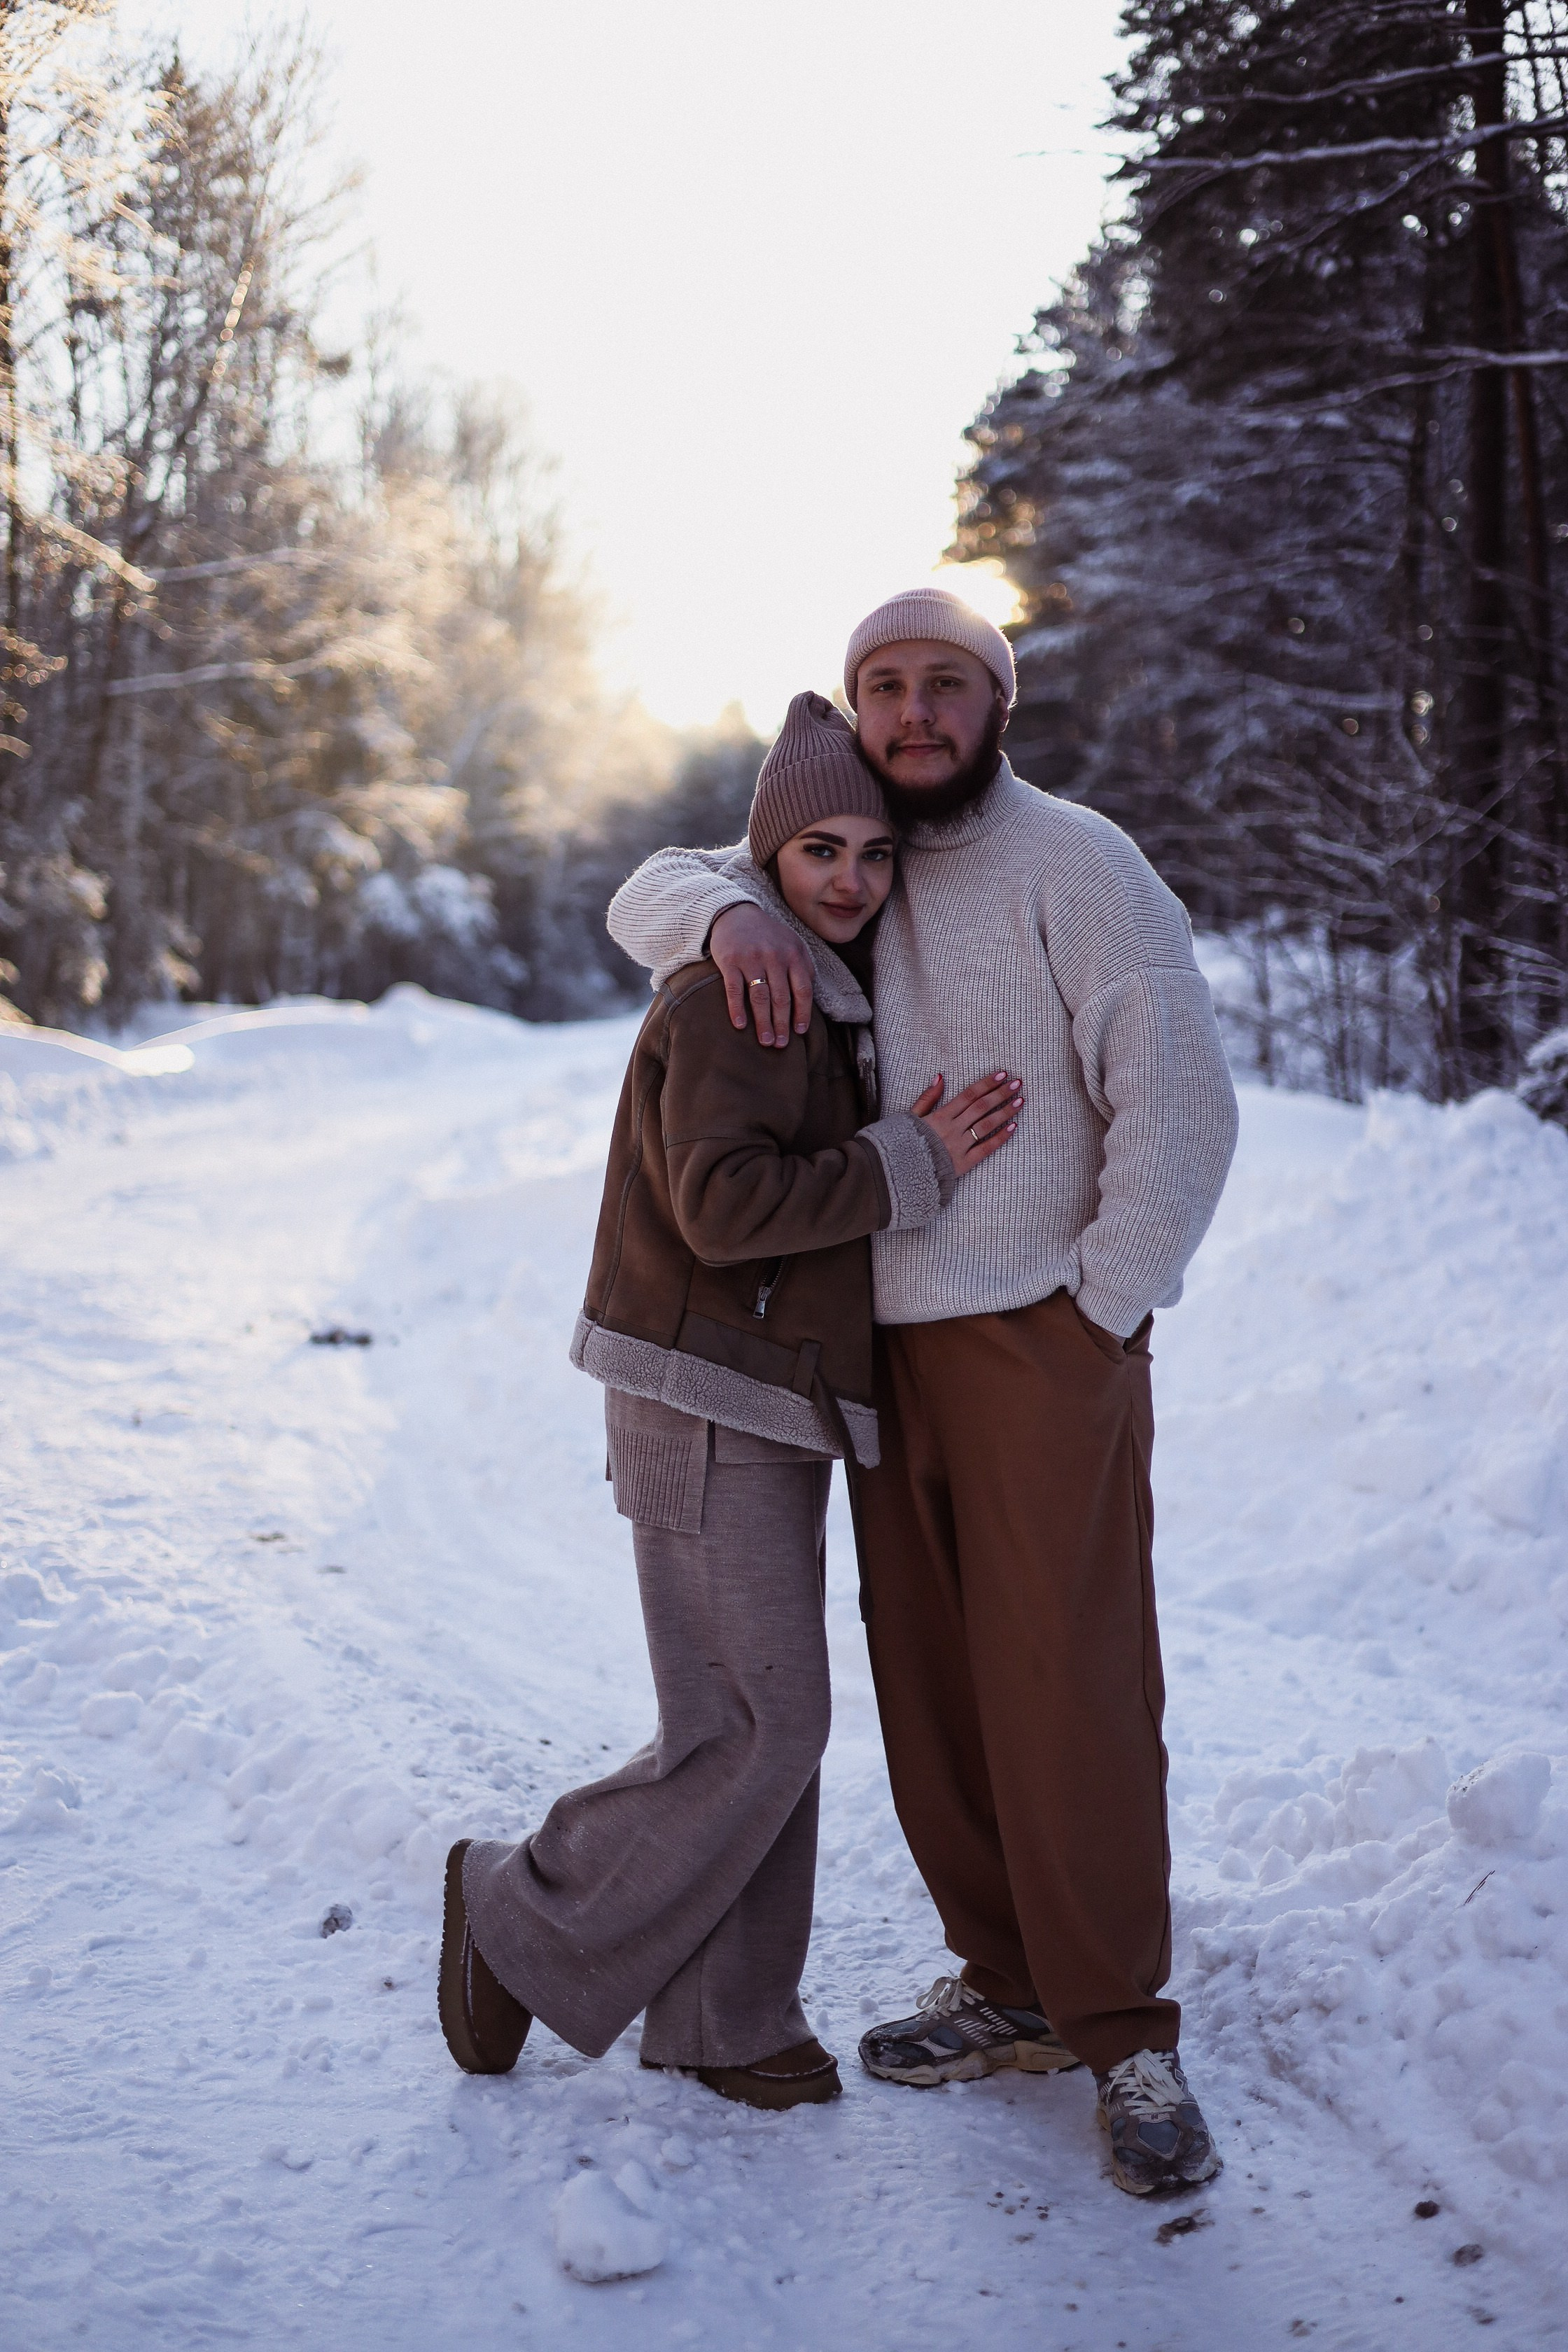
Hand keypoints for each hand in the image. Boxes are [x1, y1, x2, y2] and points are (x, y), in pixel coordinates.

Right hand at [710, 902, 814, 1047]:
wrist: (736, 913)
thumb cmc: (767, 935)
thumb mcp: (791, 944)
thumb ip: (803, 966)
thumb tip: (808, 997)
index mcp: (793, 954)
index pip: (802, 989)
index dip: (802, 1013)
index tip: (799, 1032)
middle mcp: (774, 956)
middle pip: (781, 998)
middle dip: (782, 1024)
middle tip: (780, 1044)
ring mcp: (751, 958)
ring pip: (760, 997)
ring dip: (763, 1022)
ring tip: (765, 1041)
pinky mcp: (730, 960)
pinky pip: (734, 989)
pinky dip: (737, 1009)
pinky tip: (740, 1025)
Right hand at [911, 1071, 1022, 1178]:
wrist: (900, 1174)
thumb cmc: (905, 1143)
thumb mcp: (911, 1117)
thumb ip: (927, 1097)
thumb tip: (940, 1077)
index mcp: (940, 1116)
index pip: (968, 1095)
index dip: (986, 1083)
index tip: (1002, 1074)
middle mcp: (952, 1129)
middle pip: (981, 1107)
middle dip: (1000, 1093)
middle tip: (1017, 1083)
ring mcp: (959, 1146)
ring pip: (986, 1125)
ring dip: (1005, 1112)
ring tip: (1020, 1100)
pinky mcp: (964, 1163)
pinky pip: (986, 1149)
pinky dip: (1000, 1138)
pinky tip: (1013, 1127)